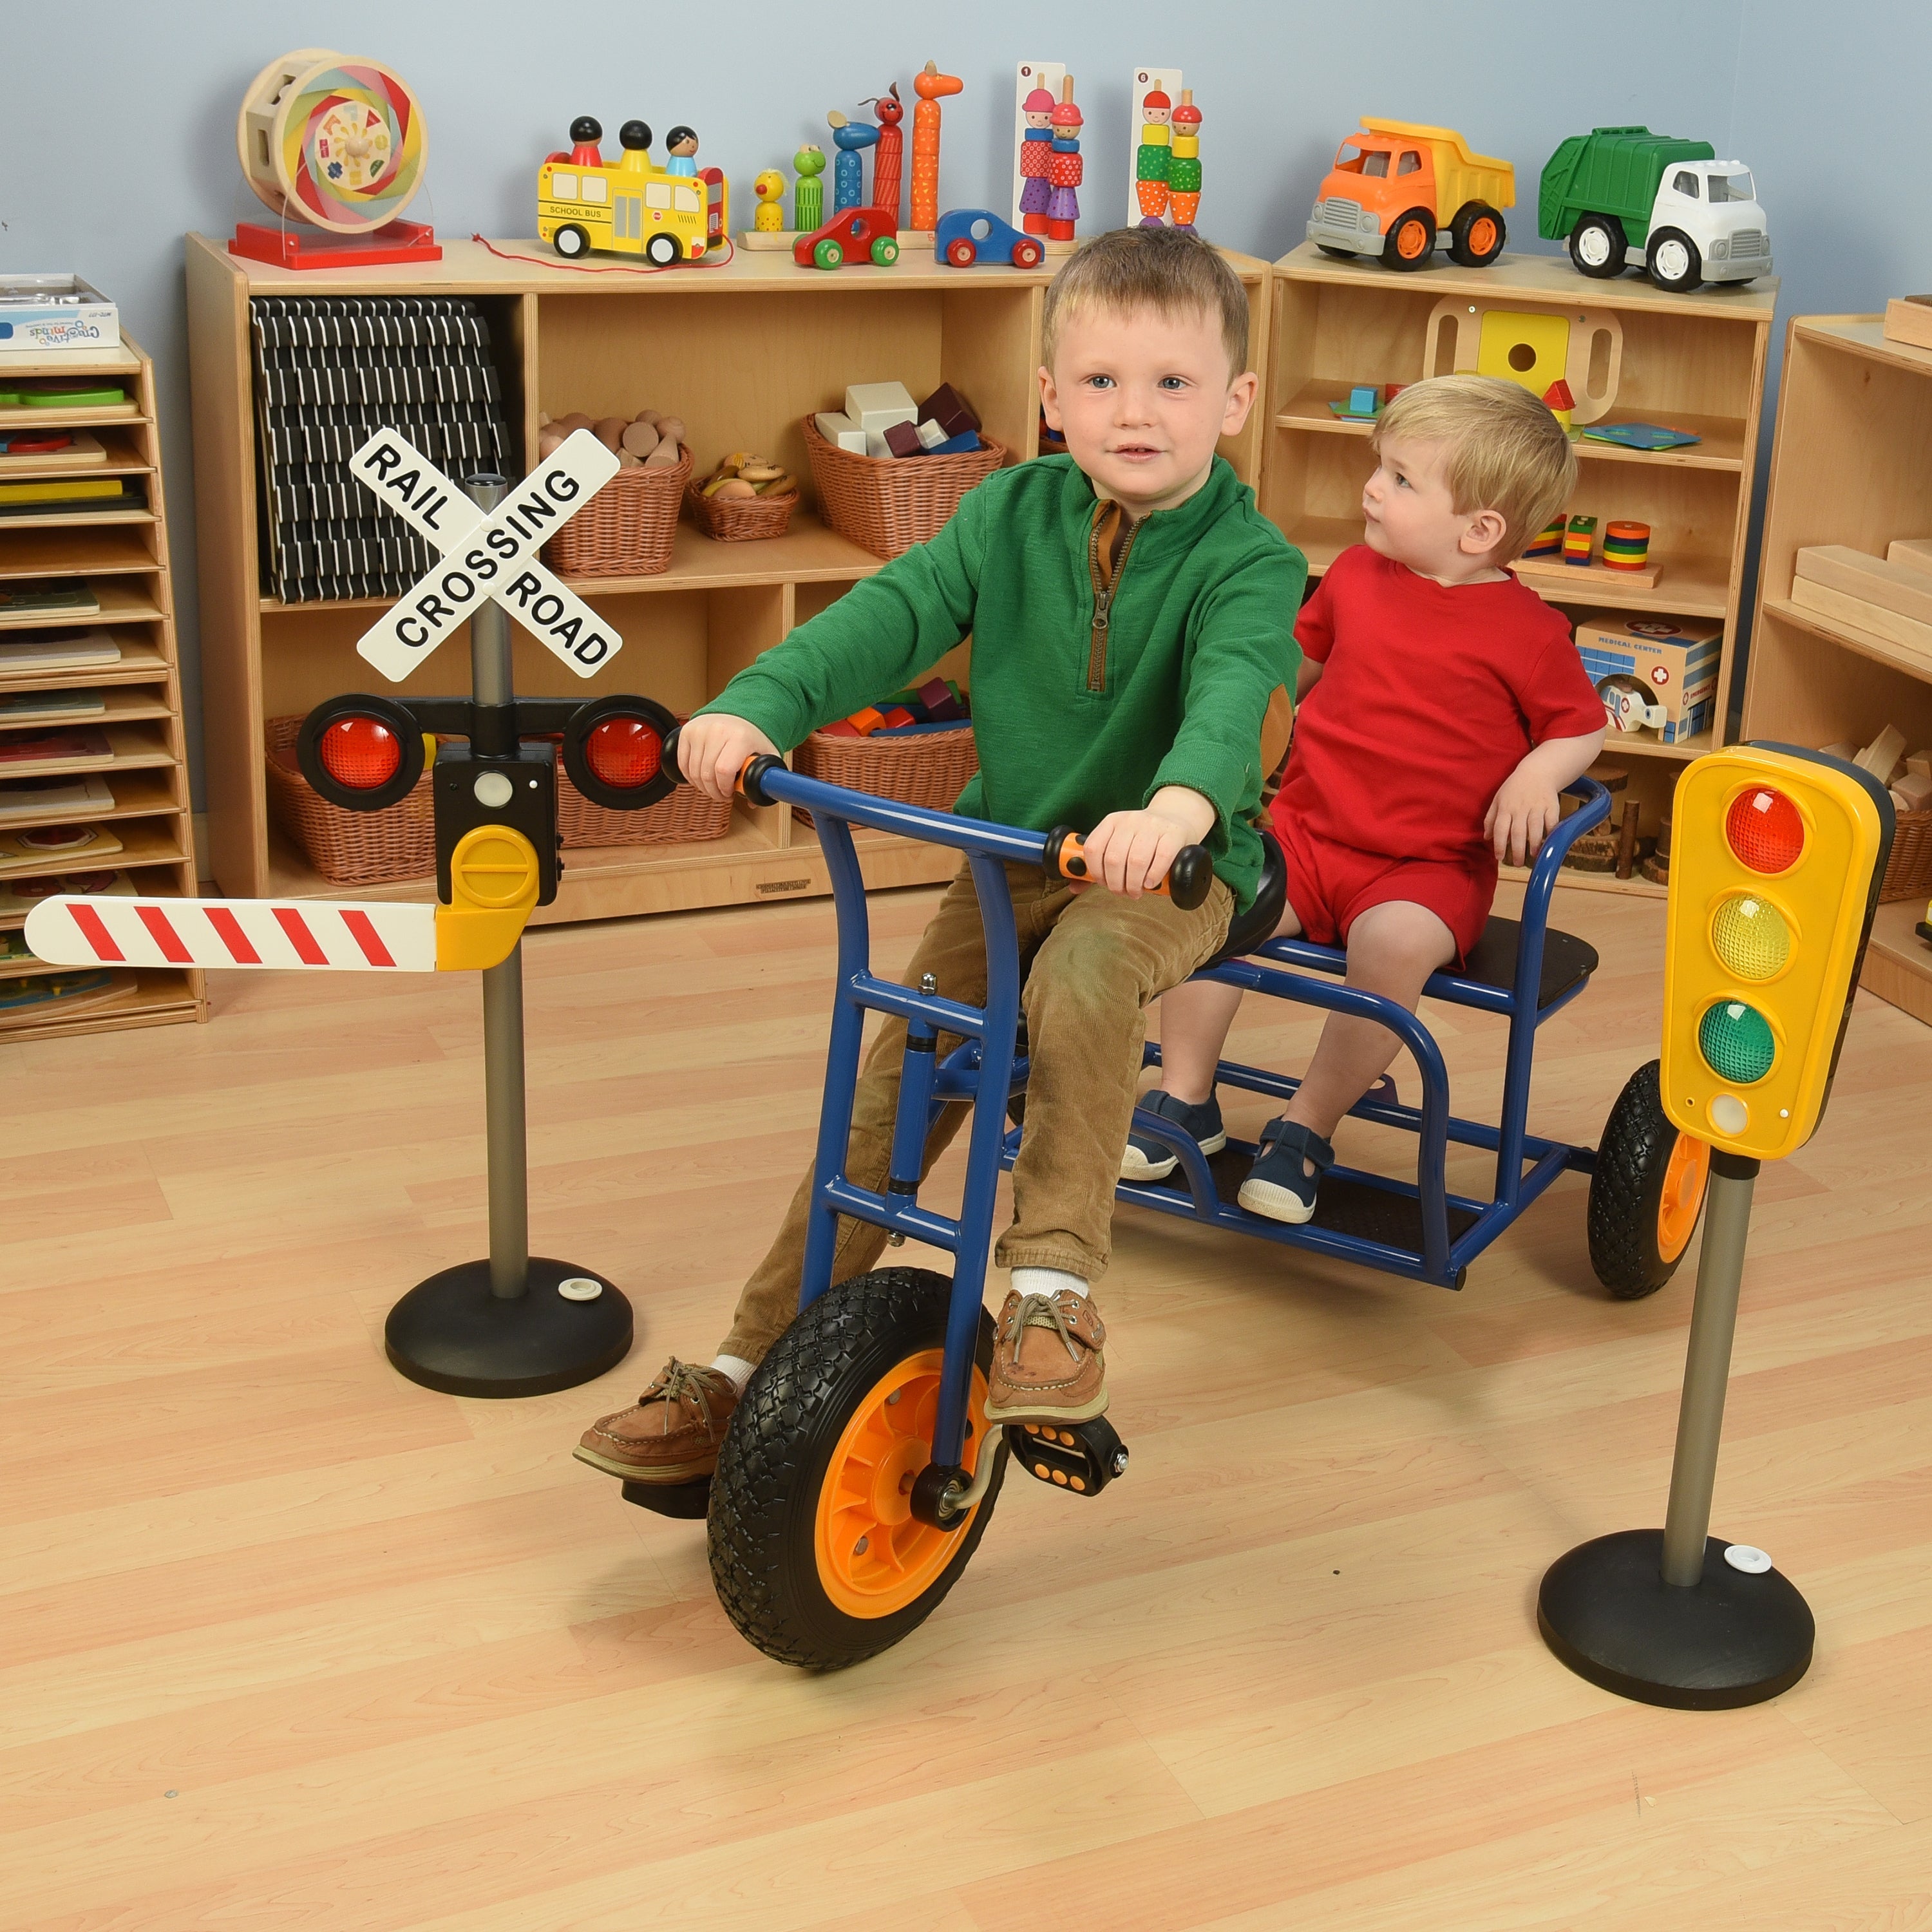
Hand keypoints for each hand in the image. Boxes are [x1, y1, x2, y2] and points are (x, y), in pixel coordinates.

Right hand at [675, 713, 778, 803]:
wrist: (739, 713)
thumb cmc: (753, 736)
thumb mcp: (767, 755)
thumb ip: (764, 778)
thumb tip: (752, 801)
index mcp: (739, 737)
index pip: (723, 771)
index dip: (725, 788)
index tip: (730, 794)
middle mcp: (717, 731)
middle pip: (707, 774)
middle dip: (714, 792)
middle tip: (722, 795)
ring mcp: (699, 730)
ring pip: (693, 772)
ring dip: (702, 787)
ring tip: (713, 788)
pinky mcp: (686, 732)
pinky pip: (683, 763)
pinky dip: (690, 777)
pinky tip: (701, 780)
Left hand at [1077, 787, 1215, 897]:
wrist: (1176, 819)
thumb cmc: (1142, 840)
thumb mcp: (1118, 843)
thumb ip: (1097, 865)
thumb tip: (1073, 888)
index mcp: (1112, 821)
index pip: (1093, 848)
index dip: (1095, 872)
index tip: (1103, 884)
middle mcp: (1130, 820)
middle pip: (1114, 858)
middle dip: (1116, 883)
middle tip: (1122, 892)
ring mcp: (1153, 826)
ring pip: (1136, 860)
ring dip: (1133, 884)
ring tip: (1136, 891)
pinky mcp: (1173, 834)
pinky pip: (1161, 858)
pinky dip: (1153, 876)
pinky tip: (1150, 883)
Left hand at [1484, 769, 1561, 867]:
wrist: (1537, 772)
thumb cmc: (1514, 788)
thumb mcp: (1497, 799)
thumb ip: (1490, 819)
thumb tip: (1486, 838)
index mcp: (1505, 808)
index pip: (1500, 829)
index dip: (1498, 845)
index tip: (1499, 857)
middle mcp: (1520, 808)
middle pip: (1517, 832)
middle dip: (1517, 850)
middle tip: (1518, 863)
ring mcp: (1536, 806)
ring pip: (1535, 827)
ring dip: (1534, 843)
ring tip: (1533, 855)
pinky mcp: (1551, 805)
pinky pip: (1551, 821)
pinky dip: (1551, 832)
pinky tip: (1549, 842)